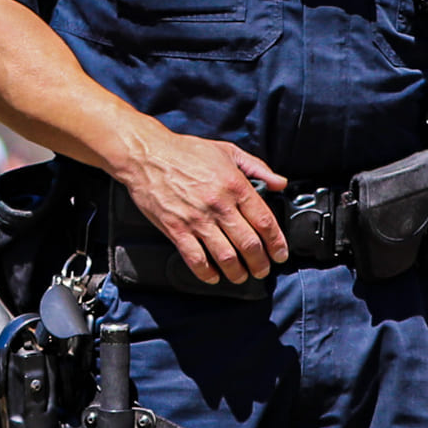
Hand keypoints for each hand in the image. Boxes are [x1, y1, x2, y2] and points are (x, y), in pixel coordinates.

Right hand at [119, 125, 285, 283]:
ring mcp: (197, 219)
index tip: (280, 254)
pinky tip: (213, 277)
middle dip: (260, 263)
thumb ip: (257, 167)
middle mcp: (219, 205)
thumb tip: (280, 183)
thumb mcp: (227, 151)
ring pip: (226, 257)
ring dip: (237, 272)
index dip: (276, 243)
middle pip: (249, 244)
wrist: (147, 155)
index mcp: (235, 185)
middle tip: (263, 270)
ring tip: (241, 276)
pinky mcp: (176, 229)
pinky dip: (207, 273)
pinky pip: (195, 259)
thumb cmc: (186, 152)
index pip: (264, 221)